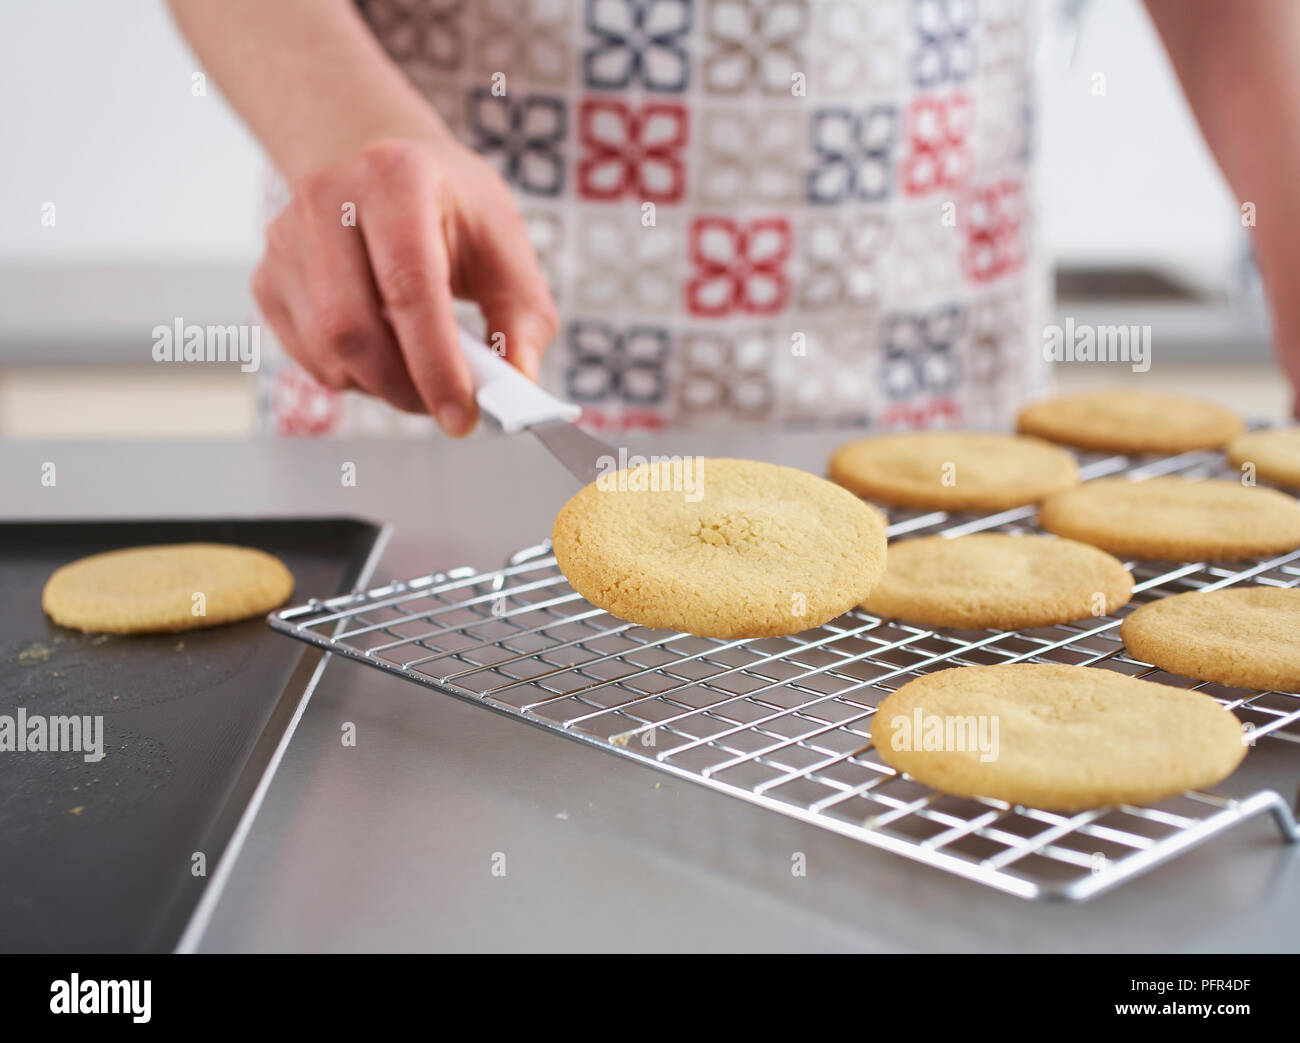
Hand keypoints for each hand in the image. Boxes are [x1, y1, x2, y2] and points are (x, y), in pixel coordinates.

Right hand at [252, 138, 558, 435]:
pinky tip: (384, 353)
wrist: (384, 169)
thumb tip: (516, 382)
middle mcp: (328, 198)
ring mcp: (286, 237)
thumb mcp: (506, 246)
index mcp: (397, 178)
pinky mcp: (266, 276)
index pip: (409, 285)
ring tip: (421, 372)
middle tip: (445, 407)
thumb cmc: (450, 208)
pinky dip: (354, 377)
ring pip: (326, 351)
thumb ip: (523, 318)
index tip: (462, 415)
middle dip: (404, 387)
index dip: (437, 362)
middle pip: (351, 327)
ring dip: (381, 386)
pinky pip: (309, 357)